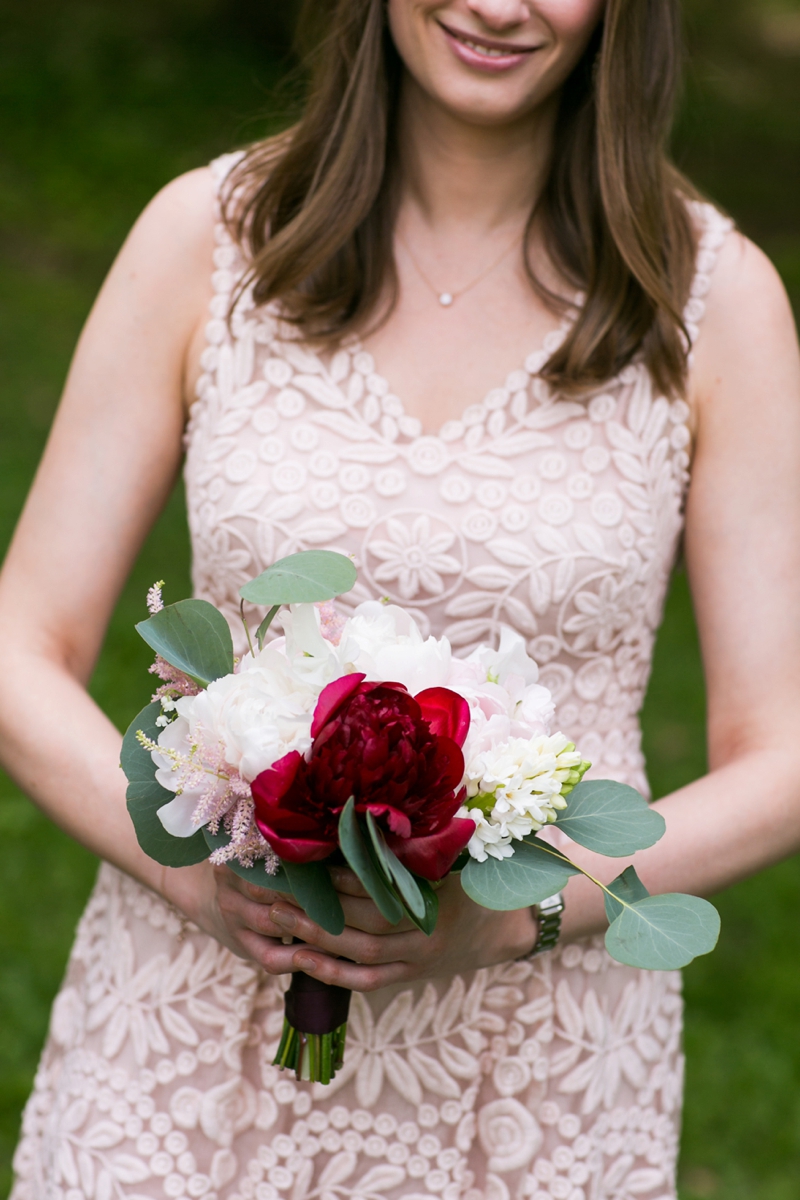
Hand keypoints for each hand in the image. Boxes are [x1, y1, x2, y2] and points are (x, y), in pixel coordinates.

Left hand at [192, 864, 539, 991]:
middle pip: (361, 919)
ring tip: (276, 919)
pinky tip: (300, 960)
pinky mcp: (410, 975)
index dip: (341, 874)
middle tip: (274, 889)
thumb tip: (370, 808)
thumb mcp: (456, 854)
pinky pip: (367, 979)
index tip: (306, 859)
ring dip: (315, 937)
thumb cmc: (477, 879)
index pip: (380, 884)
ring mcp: (416, 958)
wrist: (507, 928)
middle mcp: (424, 930)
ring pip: (359, 952)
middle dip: (316, 906)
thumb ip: (418, 839)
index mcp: (436, 893)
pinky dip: (332, 973)